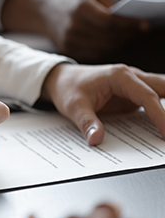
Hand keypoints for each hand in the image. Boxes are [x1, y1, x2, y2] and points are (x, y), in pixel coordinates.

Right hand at [1, 0, 148, 61]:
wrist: (43, 11)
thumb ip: (111, 4)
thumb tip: (129, 19)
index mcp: (80, 9)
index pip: (109, 22)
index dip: (128, 25)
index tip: (143, 24)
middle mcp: (73, 27)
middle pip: (107, 38)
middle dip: (126, 36)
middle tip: (138, 31)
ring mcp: (70, 41)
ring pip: (102, 49)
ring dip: (118, 44)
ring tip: (127, 37)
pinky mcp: (68, 50)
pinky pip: (93, 54)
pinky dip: (106, 50)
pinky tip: (112, 43)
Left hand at [41, 63, 164, 145]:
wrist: (62, 79)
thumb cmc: (68, 88)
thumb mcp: (73, 106)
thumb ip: (86, 122)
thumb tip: (96, 140)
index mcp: (119, 77)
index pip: (147, 96)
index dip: (160, 115)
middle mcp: (131, 77)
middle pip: (163, 88)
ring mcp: (134, 85)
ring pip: (162, 91)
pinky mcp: (133, 94)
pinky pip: (153, 101)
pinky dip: (162, 110)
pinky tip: (163, 126)